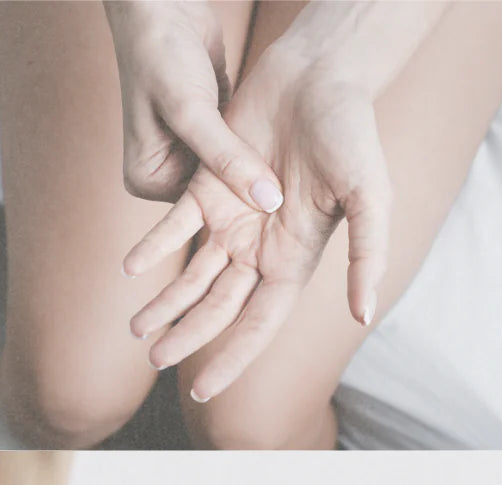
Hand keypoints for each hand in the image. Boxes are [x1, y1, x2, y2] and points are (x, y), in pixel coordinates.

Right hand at [102, 0, 283, 210]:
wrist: (164, 8)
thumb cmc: (161, 54)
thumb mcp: (191, 111)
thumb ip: (227, 158)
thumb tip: (268, 202)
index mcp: (147, 180)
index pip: (204, 213)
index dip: (243, 212)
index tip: (287, 221)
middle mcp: (166, 172)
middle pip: (221, 199)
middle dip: (254, 196)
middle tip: (303, 208)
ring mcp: (189, 154)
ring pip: (235, 176)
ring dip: (262, 175)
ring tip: (305, 185)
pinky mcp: (212, 137)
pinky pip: (242, 155)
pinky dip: (261, 154)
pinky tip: (296, 159)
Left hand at [123, 44, 392, 401]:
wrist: (321, 76)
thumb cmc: (354, 137)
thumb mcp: (370, 199)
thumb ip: (367, 257)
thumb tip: (363, 313)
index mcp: (297, 259)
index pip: (259, 323)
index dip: (232, 357)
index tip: (204, 391)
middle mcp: (262, 247)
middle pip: (219, 307)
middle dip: (188, 337)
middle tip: (154, 361)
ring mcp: (233, 217)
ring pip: (192, 273)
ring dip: (165, 303)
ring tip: (136, 331)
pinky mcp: (209, 184)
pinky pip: (175, 224)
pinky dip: (153, 247)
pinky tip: (130, 269)